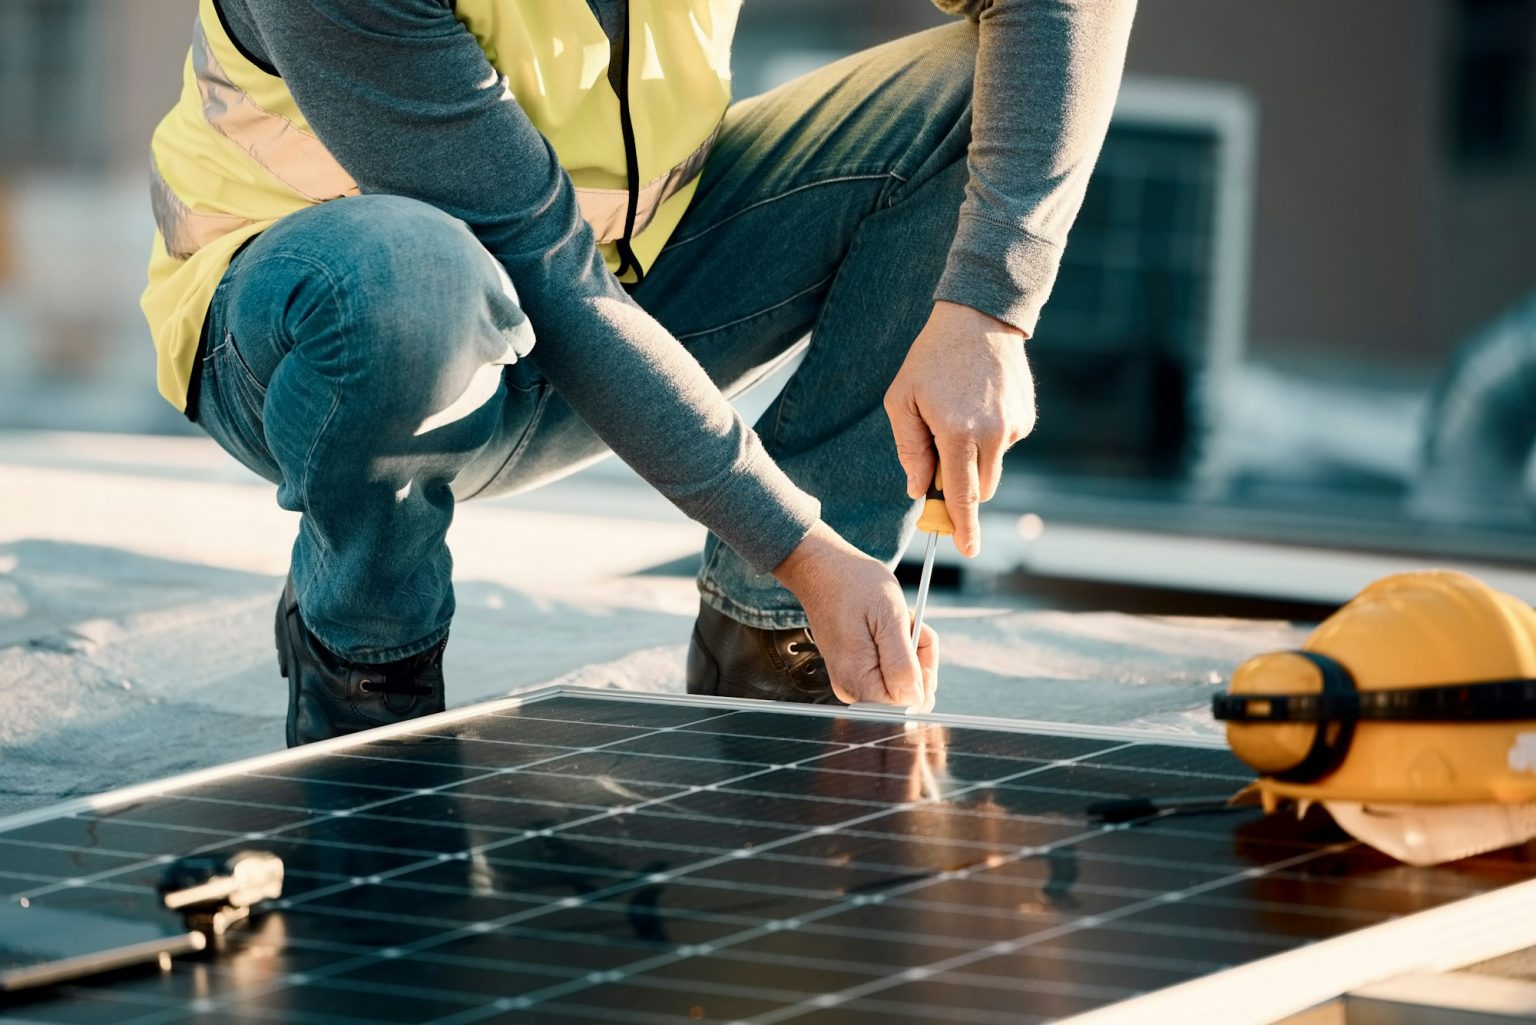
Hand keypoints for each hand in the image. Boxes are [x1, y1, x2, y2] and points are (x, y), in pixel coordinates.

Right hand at [773, 522, 938, 708]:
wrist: (825, 571)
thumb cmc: (855, 586)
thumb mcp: (890, 617)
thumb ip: (902, 664)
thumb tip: (914, 699)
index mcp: (858, 680)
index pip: (906, 706)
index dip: (922, 678)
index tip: (916, 643)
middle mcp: (852, 689)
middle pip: (906, 696)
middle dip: (919, 662)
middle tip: (909, 627)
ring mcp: (853, 682)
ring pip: (902, 683)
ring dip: (912, 652)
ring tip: (898, 622)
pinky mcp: (856, 673)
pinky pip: (891, 673)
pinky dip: (901, 650)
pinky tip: (890, 628)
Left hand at [884, 300, 1035, 556]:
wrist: (979, 319)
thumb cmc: (931, 359)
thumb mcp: (902, 400)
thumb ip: (910, 449)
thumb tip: (919, 489)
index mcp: (958, 432)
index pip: (962, 495)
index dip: (963, 526)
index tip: (967, 550)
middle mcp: (992, 434)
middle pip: (980, 488)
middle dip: (961, 488)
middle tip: (938, 461)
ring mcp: (1014, 425)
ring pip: (992, 467)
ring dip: (973, 458)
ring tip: (957, 414)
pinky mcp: (1026, 417)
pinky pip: (1004, 444)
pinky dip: (989, 437)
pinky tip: (977, 404)